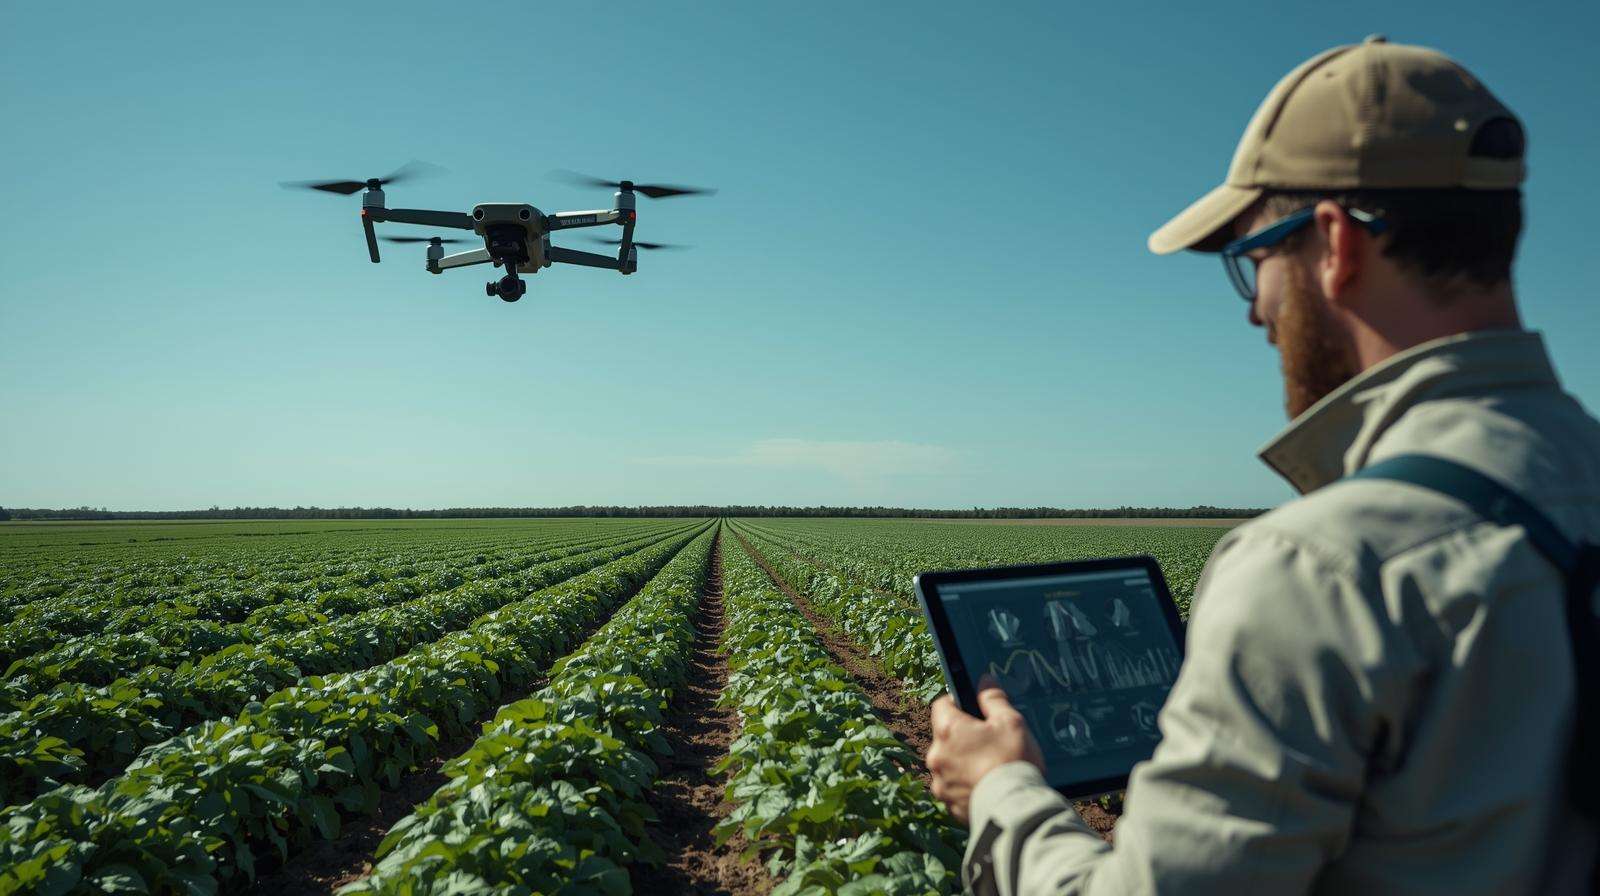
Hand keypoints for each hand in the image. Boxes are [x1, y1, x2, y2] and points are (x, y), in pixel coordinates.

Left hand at [926, 682, 1044, 822]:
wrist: (1013, 810)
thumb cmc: (1012, 761)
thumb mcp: (1010, 722)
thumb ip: (994, 699)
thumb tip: (984, 682)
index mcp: (947, 730)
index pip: (941, 705)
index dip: (957, 703)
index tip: (974, 709)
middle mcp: (936, 756)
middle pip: (945, 737)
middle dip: (964, 737)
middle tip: (990, 742)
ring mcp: (940, 783)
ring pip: (949, 764)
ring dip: (963, 763)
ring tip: (991, 768)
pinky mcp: (948, 805)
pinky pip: (955, 788)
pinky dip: (967, 786)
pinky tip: (988, 787)